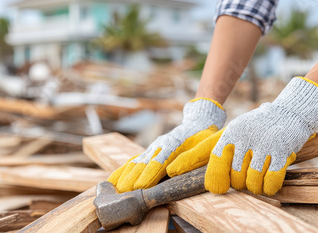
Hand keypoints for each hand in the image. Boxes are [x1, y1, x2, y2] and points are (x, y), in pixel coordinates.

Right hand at [108, 98, 225, 191]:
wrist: (199, 122)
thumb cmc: (204, 137)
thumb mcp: (205, 145)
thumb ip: (191, 159)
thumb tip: (172, 172)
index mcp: (174, 144)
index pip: (160, 161)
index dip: (150, 174)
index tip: (141, 186)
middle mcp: (160, 145)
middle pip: (143, 163)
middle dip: (133, 179)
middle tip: (123, 194)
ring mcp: (152, 148)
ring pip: (135, 163)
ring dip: (124, 177)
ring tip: (114, 191)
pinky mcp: (149, 151)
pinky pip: (132, 161)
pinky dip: (121, 172)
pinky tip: (111, 183)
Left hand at [167, 77, 317, 194]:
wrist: (291, 113)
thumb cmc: (259, 126)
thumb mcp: (236, 130)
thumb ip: (219, 148)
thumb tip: (199, 173)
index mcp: (231, 133)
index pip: (210, 153)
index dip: (195, 166)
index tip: (181, 175)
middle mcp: (244, 138)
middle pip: (233, 177)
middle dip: (239, 183)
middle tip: (247, 174)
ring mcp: (263, 145)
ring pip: (251, 182)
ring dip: (255, 186)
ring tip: (259, 175)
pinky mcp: (281, 153)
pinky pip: (270, 182)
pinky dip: (269, 186)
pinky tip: (270, 180)